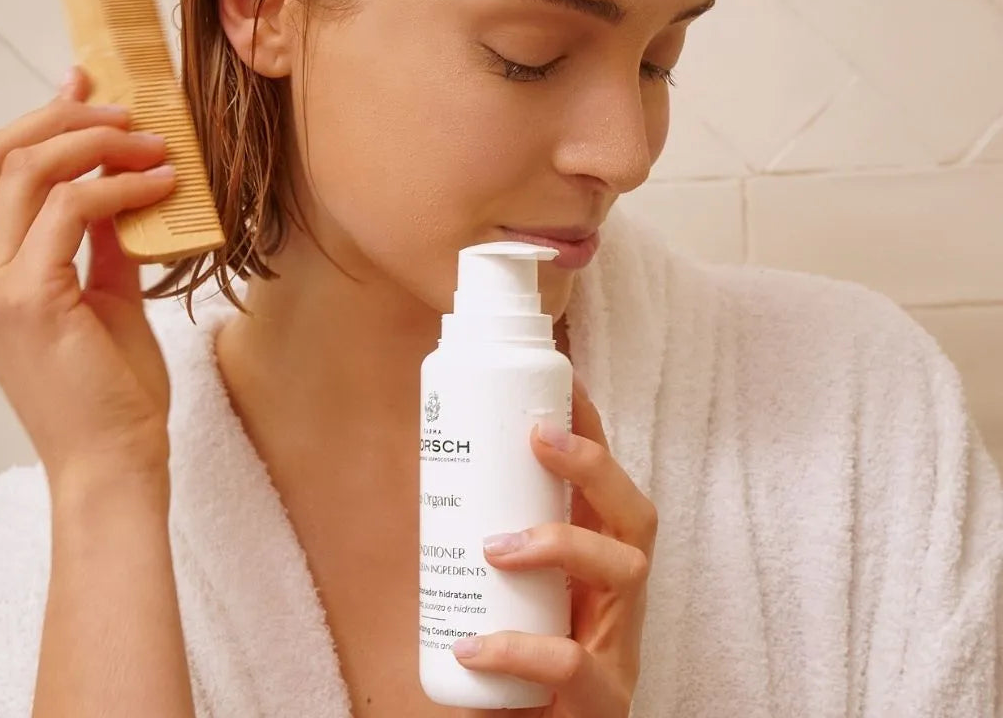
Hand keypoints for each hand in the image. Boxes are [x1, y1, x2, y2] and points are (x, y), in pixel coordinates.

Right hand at [0, 66, 179, 486]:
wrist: (112, 460)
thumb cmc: (110, 388)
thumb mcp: (104, 295)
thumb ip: (101, 239)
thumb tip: (118, 180)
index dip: (40, 119)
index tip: (88, 88)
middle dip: (65, 117)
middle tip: (126, 112)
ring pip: (28, 170)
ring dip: (96, 144)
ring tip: (153, 144)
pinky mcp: (30, 298)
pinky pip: (69, 211)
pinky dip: (117, 187)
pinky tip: (160, 185)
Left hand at [453, 374, 655, 716]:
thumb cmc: (515, 661)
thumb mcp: (505, 588)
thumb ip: (482, 535)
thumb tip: (428, 468)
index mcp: (596, 559)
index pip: (605, 481)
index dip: (589, 427)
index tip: (558, 379)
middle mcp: (619, 593)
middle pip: (636, 514)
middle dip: (594, 464)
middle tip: (537, 437)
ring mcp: (619, 645)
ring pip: (623, 572)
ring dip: (558, 542)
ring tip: (494, 546)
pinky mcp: (603, 702)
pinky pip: (572, 666)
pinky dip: (520, 648)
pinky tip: (474, 644)